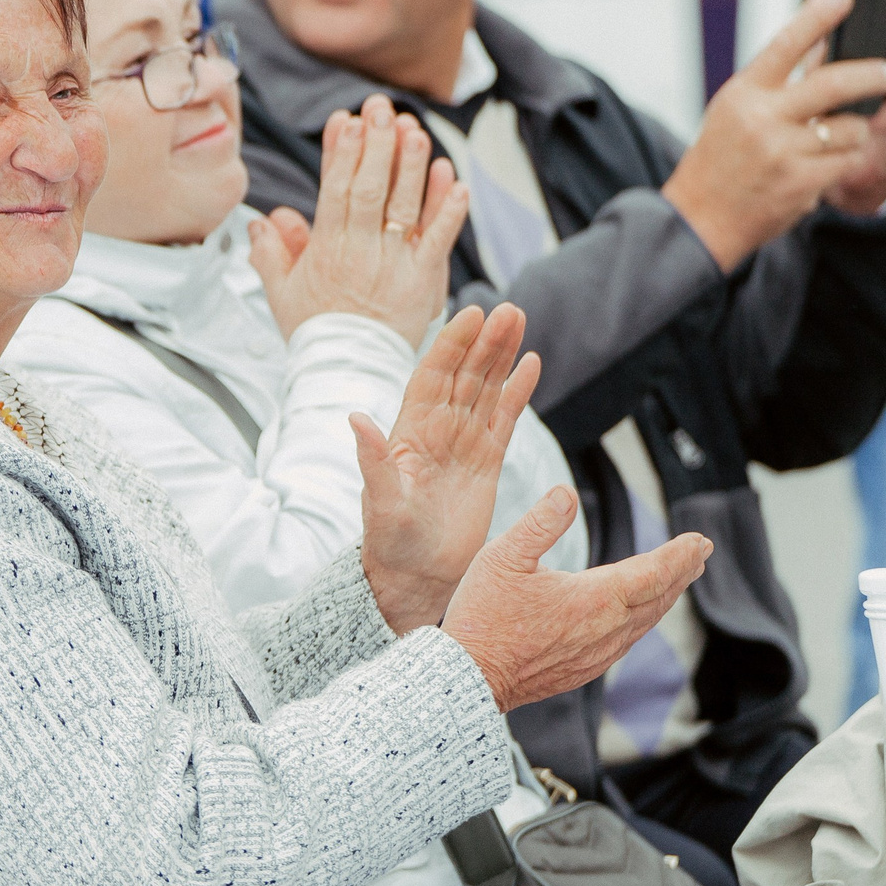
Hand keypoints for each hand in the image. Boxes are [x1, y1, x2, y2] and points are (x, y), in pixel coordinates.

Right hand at [246, 94, 466, 346]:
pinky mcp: (423, 280)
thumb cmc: (316, 331)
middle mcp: (361, 250)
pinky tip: (455, 180)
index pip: (334, 189)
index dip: (340, 151)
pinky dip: (449, 211)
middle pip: (370, 187)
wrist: (347, 371)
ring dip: (411, 165)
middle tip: (381, 107)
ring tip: (415, 130)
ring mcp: (394, 263)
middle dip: (376, 143)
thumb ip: (272, 252)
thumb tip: (263, 219)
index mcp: (326, 248)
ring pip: (404, 206)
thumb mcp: (282, 292)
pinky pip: (438, 240)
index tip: (346, 119)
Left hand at [357, 303, 540, 632]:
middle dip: (483, 341)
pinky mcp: (486, 462)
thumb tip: (355, 418)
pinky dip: (517, 391)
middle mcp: (436, 430)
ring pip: (485, 389)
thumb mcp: (380, 503)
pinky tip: (531, 363)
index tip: (470, 315)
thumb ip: (372, 461)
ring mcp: (463, 443)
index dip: (450, 346)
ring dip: (501, 355)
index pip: (431, 377)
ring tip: (519, 318)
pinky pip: (504, 418)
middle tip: (508, 309)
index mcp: (408, 433)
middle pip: (463, 374)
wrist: (414, 576)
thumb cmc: (390, 543)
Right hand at [441, 490, 710, 711]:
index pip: (654, 571)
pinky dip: (643, 619)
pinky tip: (638, 615)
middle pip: (659, 596)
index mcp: (595, 597)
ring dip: (665, 596)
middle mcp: (607, 628)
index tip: (700, 540)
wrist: (470, 677)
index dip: (680, 554)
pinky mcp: (585, 668)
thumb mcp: (503, 557)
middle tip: (700, 553)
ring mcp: (599, 652)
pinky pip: (628, 639)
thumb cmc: (483, 617)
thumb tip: (566, 492)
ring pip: (646, 620)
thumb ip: (540, 523)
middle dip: (682, 571)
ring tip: (677, 578)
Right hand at [663, 0, 885, 269]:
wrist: (699, 220)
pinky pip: (847, 159)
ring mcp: (783, 153)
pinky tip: (824, 164)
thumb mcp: (735, 110)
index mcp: (744, 93)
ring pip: (850, 126)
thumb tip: (828, 49)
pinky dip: (845, 158)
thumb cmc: (720, 159)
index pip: (785, 44)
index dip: (817, 16)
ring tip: (837, 135)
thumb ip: (774, 82)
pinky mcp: (802, 183)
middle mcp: (762, 119)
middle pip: (834, 83)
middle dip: (872, 74)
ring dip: (856, 127)